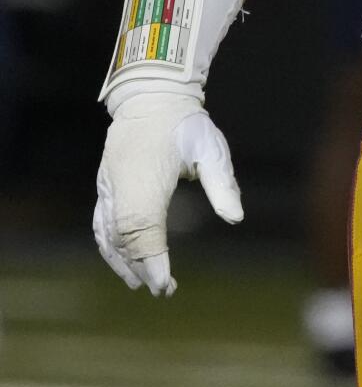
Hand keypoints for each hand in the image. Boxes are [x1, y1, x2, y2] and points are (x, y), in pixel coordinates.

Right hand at [94, 90, 242, 295]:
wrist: (151, 96)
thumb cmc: (184, 124)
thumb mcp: (211, 148)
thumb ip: (222, 183)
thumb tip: (236, 217)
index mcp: (146, 176)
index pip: (142, 227)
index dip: (150, 258)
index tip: (163, 282)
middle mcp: (120, 185)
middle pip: (123, 237)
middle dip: (141, 267)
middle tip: (164, 289)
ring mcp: (108, 185)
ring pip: (107, 234)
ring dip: (123, 262)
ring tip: (142, 283)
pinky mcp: (104, 186)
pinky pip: (101, 224)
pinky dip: (111, 247)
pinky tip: (123, 261)